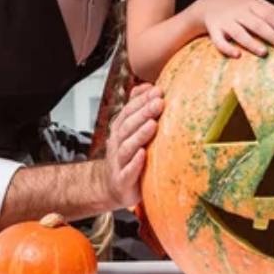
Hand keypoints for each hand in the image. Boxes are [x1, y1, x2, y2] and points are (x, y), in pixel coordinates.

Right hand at [102, 83, 162, 208]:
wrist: (114, 188)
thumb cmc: (128, 156)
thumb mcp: (131, 131)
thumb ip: (138, 109)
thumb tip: (148, 85)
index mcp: (120, 131)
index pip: (128, 112)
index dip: (141, 100)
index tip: (157, 90)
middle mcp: (117, 145)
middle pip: (128, 126)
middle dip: (143, 113)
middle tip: (159, 102)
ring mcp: (119, 163)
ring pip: (127, 147)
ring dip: (140, 135)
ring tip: (153, 125)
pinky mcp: (123, 182)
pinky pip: (127, 172)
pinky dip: (135, 164)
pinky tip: (143, 155)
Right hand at [196, 0, 273, 57]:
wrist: (208, 4)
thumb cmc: (237, 7)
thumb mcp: (253, 2)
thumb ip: (269, 10)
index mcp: (250, 4)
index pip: (268, 14)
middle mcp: (238, 12)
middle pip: (257, 24)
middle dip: (272, 36)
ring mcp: (225, 21)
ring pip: (239, 33)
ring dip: (252, 43)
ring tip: (264, 53)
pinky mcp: (214, 30)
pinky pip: (219, 41)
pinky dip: (227, 49)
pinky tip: (237, 55)